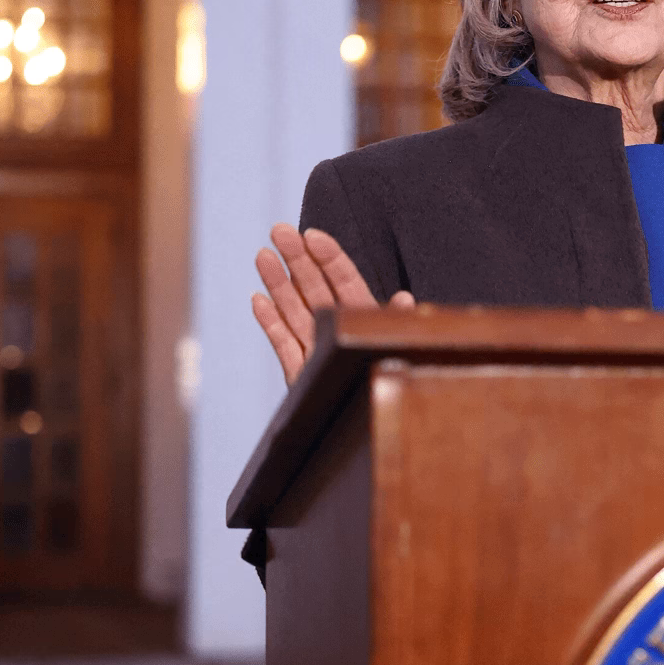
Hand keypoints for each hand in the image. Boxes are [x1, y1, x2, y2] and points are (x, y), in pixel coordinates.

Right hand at [251, 223, 414, 383]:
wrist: (374, 434)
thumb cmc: (394, 384)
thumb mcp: (398, 350)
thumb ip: (395, 326)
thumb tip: (405, 299)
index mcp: (367, 320)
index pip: (345, 281)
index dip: (330, 257)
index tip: (312, 234)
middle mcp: (340, 331)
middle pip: (315, 289)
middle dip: (297, 259)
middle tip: (279, 230)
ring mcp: (318, 351)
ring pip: (294, 311)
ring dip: (278, 284)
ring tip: (263, 255)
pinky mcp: (302, 374)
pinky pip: (284, 345)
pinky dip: (271, 323)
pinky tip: (258, 300)